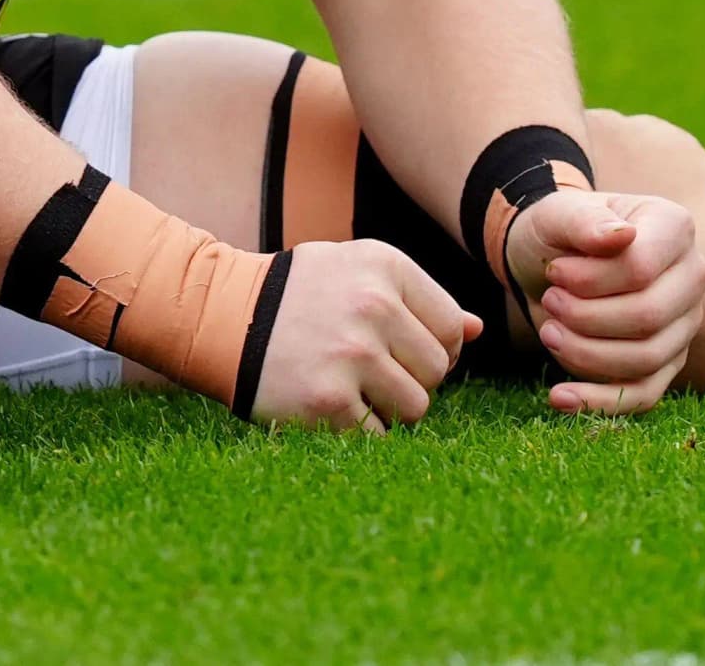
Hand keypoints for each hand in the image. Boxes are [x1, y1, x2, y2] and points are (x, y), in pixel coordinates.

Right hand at [247, 239, 480, 431]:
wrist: (226, 317)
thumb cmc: (302, 294)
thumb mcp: (359, 272)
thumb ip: (419, 299)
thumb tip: (478, 330)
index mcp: (387, 268)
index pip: (453, 328)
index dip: (436, 348)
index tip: (402, 351)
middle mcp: (373, 306)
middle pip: (438, 371)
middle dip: (412, 379)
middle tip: (372, 372)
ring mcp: (351, 356)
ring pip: (416, 408)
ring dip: (391, 409)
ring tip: (355, 389)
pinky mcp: (328, 402)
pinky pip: (379, 436)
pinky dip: (362, 432)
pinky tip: (335, 408)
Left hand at [506, 188, 704, 415]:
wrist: (552, 263)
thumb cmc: (560, 232)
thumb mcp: (559, 213)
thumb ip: (585, 219)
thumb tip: (620, 237)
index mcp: (675, 228)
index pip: (642, 268)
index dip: (591, 279)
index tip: (555, 271)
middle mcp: (692, 277)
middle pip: (648, 317)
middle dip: (586, 318)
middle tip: (550, 301)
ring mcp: (684, 324)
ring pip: (645, 359)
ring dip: (585, 353)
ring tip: (549, 331)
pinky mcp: (667, 363)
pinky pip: (643, 395)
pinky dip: (600, 402)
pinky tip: (559, 397)